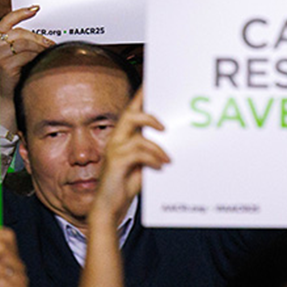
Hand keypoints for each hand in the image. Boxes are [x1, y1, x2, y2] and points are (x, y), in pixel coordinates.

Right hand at [0, 6, 55, 101]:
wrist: (8, 104)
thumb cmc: (13, 83)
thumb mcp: (15, 61)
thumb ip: (21, 47)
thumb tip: (42, 40)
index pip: (6, 22)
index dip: (20, 13)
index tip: (35, 9)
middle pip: (21, 33)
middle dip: (39, 38)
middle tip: (50, 44)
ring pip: (26, 44)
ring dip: (41, 48)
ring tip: (48, 55)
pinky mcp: (6, 67)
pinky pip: (28, 56)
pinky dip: (38, 57)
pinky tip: (42, 62)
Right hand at [94, 88, 168, 226]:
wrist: (110, 206)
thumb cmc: (127, 182)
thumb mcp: (145, 162)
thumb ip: (154, 148)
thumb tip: (175, 139)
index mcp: (125, 135)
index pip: (134, 109)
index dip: (142, 94)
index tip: (154, 80)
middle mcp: (118, 138)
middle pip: (131, 114)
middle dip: (149, 114)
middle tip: (165, 126)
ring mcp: (115, 149)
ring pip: (137, 132)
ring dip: (157, 146)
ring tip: (168, 159)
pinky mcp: (116, 162)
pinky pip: (138, 152)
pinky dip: (153, 158)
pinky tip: (160, 167)